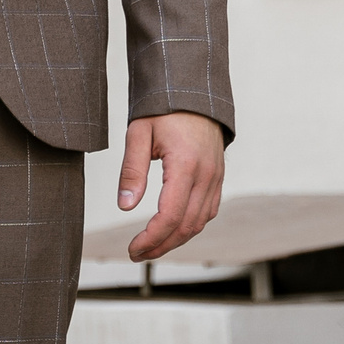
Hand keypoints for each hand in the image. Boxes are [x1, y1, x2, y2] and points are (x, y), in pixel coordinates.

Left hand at [118, 111, 224, 261]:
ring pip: (200, 222)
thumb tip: (126, 207)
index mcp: (186, 164)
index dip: (151, 238)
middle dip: (161, 245)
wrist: (193, 89)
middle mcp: (207, 174)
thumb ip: (132, 171)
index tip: (133, 249)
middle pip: (187, 226)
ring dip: (176, 239)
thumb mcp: (139, 133)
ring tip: (151, 246)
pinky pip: (208, 210)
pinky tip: (173, 229)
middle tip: (137, 253)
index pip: (171, 216)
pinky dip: (191, 225)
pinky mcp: (218, 176)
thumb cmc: (163, 108)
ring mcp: (216, 176)